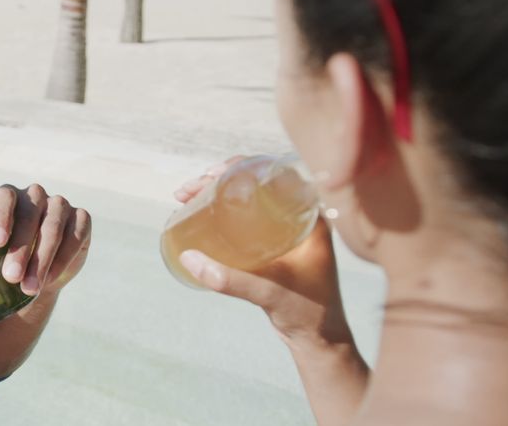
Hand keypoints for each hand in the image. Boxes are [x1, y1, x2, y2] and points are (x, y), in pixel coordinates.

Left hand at [0, 184, 91, 295]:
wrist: (31, 274)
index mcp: (7, 197)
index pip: (4, 198)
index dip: (0, 217)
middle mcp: (34, 196)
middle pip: (30, 215)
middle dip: (21, 248)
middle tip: (9, 277)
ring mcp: (59, 206)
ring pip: (53, 227)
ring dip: (42, 259)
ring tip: (28, 288)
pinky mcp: (80, 221)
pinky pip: (76, 235)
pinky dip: (64, 257)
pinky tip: (51, 278)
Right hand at [175, 159, 352, 348]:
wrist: (320, 340)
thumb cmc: (310, 314)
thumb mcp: (272, 293)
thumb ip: (233, 280)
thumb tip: (189, 259)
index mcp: (311, 218)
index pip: (277, 175)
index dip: (242, 166)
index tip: (212, 174)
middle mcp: (299, 218)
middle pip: (256, 183)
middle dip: (219, 178)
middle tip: (190, 189)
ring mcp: (285, 230)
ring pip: (248, 198)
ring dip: (217, 191)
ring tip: (188, 196)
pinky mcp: (272, 245)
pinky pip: (244, 216)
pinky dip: (221, 209)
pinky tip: (200, 212)